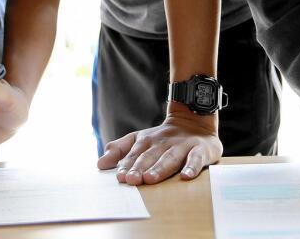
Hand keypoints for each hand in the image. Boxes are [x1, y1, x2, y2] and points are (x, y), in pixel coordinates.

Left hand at [97, 105, 221, 184]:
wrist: (193, 119)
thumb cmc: (162, 138)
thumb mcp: (138, 139)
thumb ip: (119, 150)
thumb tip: (99, 164)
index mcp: (146, 141)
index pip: (135, 154)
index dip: (127, 165)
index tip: (120, 177)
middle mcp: (163, 143)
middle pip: (150, 157)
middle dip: (140, 168)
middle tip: (132, 180)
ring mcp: (182, 146)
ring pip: (170, 158)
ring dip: (160, 168)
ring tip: (150, 179)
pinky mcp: (200, 150)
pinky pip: (196, 159)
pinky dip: (192, 167)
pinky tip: (186, 177)